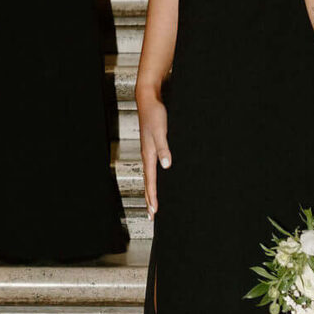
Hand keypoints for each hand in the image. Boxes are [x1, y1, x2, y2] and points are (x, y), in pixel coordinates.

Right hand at [136, 87, 170, 215]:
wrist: (148, 99)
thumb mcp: (161, 131)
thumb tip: (166, 165)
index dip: (153, 196)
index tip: (154, 211)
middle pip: (147, 182)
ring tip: (152, 203)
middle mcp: (147, 154)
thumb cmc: (155, 114)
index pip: (150, 180)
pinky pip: (152, 167)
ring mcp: (149, 150)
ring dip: (151, 190)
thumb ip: (164, 148)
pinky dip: (153, 178)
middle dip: (149, 199)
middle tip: (151, 215)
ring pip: (149, 176)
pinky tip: (158, 179)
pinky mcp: (153, 145)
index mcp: (148, 154)